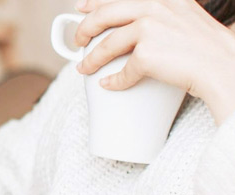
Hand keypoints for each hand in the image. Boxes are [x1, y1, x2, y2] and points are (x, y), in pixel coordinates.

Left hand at [74, 0, 234, 123]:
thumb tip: (135, 23)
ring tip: (84, 68)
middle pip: (105, 14)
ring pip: (107, 44)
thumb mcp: (185, 18)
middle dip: (85, 29)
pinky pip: (122, 71)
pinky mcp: (146, 54)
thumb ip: (162, 14)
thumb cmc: (206, 49)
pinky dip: (114, 80)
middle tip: (78, 41)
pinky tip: (109, 84)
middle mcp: (155, 7)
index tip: (81, 8)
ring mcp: (149, 29)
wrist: (223, 67)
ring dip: (91, 59)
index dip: (96, 2)